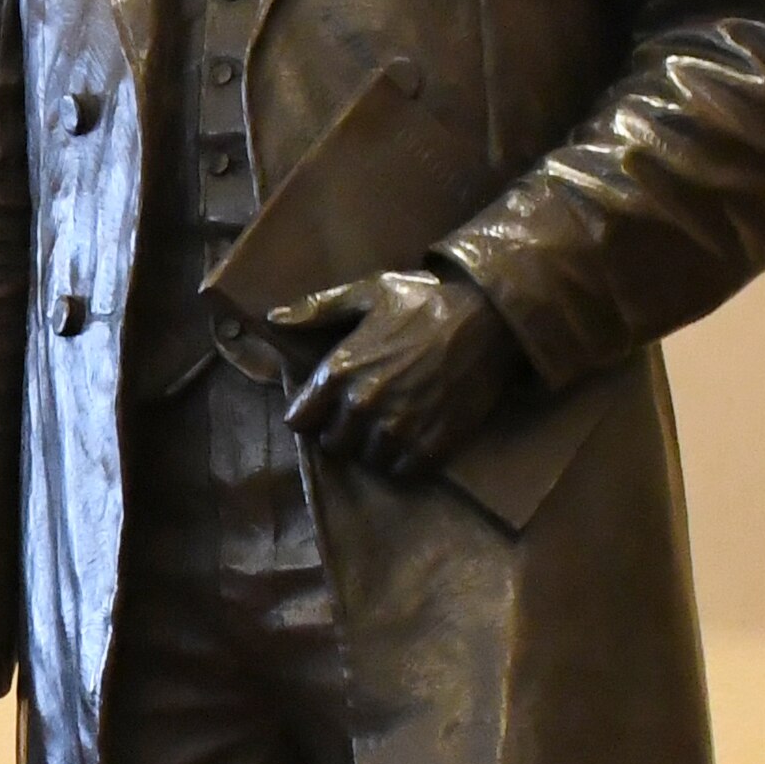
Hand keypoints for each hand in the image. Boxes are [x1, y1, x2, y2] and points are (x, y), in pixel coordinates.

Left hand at [281, 269, 523, 478]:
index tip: (324, 405)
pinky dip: (403, 461)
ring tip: (388, 426)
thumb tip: (273, 319)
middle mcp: (363, 406)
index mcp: (341, 370)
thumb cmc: (425, 299)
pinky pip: (402, 472)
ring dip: (373, 447)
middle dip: (341, 431)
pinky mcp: (432, 444)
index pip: (299, 420)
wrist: (490, 317)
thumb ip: (317, 309)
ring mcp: (399, 429)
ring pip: (367, 461)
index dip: (309, 413)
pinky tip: (411, 438)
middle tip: (361, 413)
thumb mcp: (368, 292)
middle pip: (332, 444)